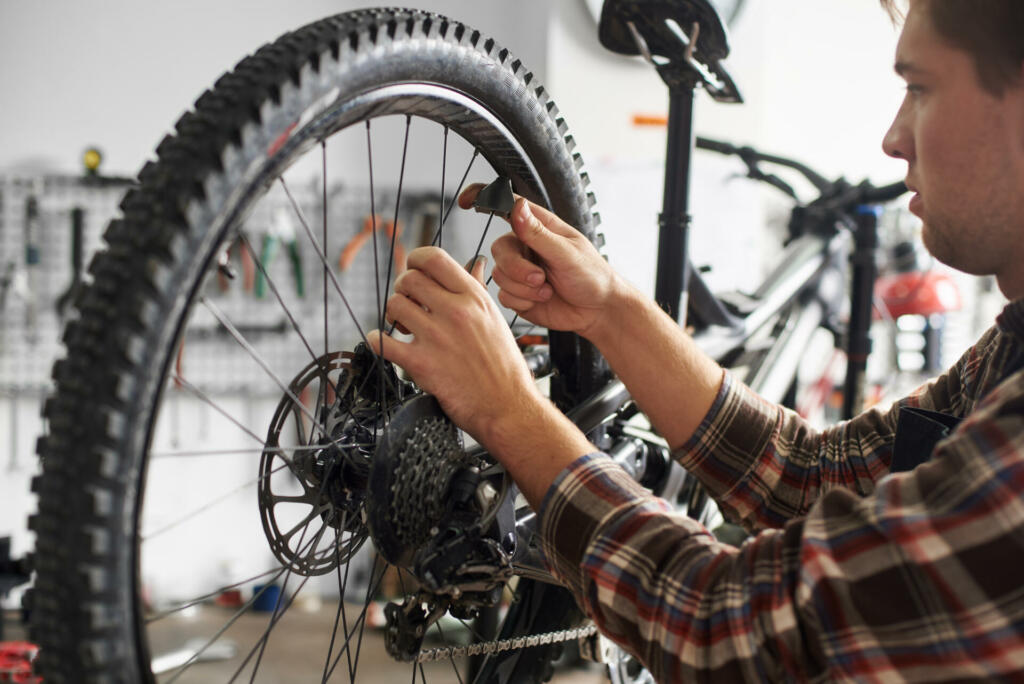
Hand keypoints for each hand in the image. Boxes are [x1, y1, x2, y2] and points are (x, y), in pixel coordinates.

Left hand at [367, 246, 544, 446]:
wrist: (506, 406)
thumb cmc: (504, 365)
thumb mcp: (495, 318)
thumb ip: (478, 288)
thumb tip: (474, 263)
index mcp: (473, 298)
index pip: (433, 258)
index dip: (416, 260)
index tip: (413, 269)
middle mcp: (455, 312)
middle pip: (408, 279)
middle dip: (403, 289)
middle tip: (408, 303)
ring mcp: (436, 337)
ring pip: (394, 306)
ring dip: (392, 314)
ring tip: (403, 326)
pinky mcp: (421, 364)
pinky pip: (382, 342)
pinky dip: (376, 341)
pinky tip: (383, 342)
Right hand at [459, 185, 618, 338]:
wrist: (597, 311)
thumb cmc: (592, 275)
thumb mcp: (567, 252)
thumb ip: (539, 233)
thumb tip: (517, 208)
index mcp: (540, 227)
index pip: (507, 205)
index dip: (484, 198)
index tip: (467, 201)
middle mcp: (526, 246)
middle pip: (499, 249)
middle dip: (517, 268)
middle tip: (540, 278)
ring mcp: (520, 270)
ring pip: (499, 275)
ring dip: (523, 287)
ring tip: (547, 289)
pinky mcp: (518, 293)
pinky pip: (503, 295)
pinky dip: (522, 301)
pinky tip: (542, 299)